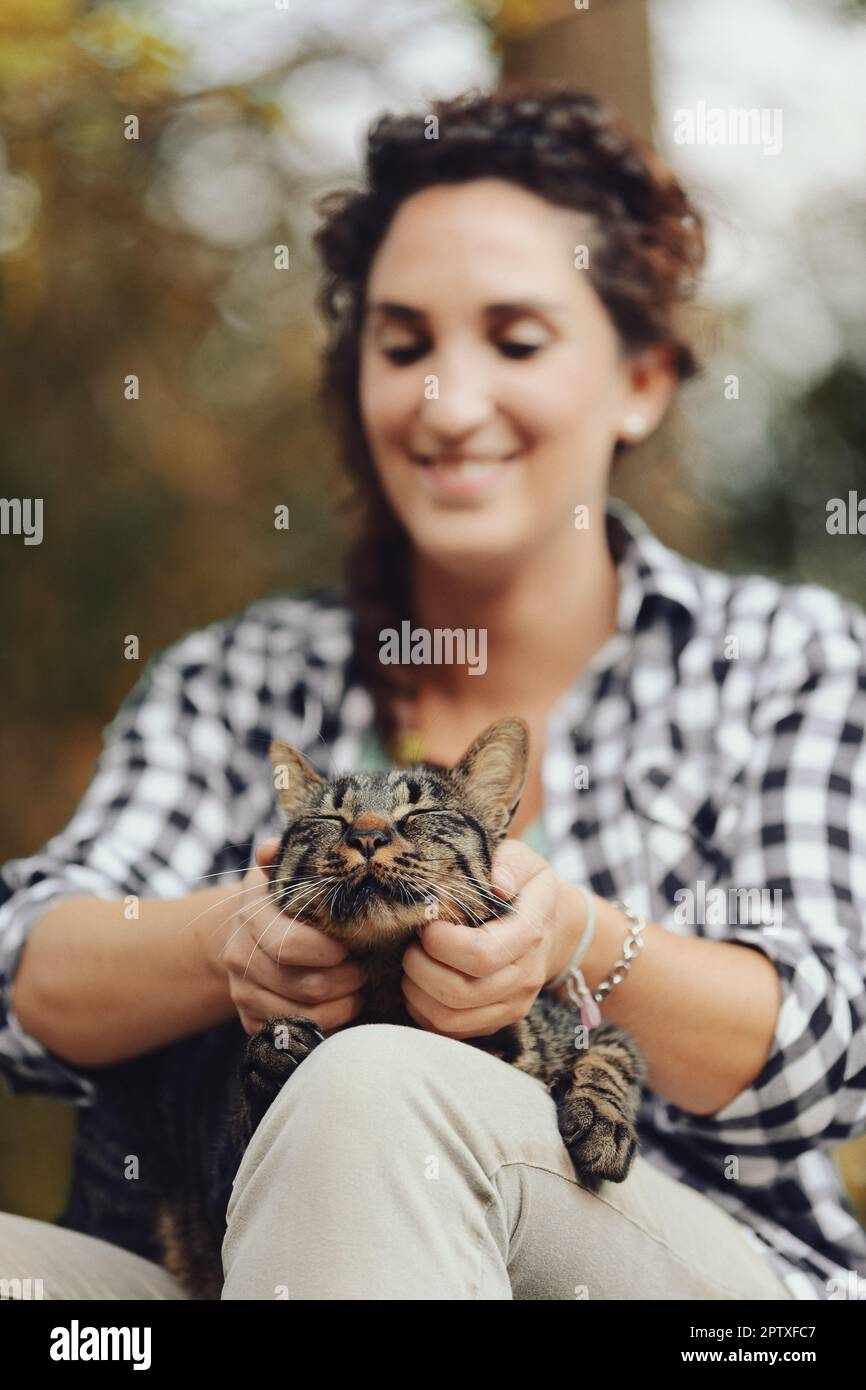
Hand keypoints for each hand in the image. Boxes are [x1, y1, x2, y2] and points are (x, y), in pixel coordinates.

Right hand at [204, 838, 364, 1036]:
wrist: (247, 932)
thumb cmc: (282, 897)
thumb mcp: (284, 869)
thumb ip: (284, 855)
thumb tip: (271, 848)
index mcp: (251, 915)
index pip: (290, 945)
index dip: (330, 952)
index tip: (354, 945)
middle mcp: (238, 956)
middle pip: (304, 985)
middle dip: (346, 980)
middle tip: (366, 969)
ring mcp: (243, 993)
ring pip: (304, 1015)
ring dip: (343, 1006)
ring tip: (360, 988)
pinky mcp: (251, 1021)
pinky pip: (297, 1034)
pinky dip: (328, 1026)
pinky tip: (343, 1007)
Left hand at [400, 838, 567, 1038]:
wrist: (553, 926)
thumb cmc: (527, 888)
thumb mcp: (525, 861)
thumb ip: (509, 864)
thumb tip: (496, 883)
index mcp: (529, 933)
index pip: (481, 954)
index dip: (441, 943)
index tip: (426, 923)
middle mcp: (524, 976)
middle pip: (460, 992)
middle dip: (419, 967)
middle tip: (411, 943)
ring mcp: (513, 1004)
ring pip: (450, 1018)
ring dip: (416, 992)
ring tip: (412, 963)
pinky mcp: (498, 1021)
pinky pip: (450, 1031)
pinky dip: (423, 1011)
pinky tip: (420, 984)